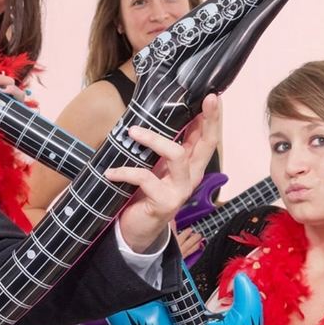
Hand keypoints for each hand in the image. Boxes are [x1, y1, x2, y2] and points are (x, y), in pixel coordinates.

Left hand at [112, 94, 220, 253]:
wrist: (136, 230)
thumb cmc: (144, 193)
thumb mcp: (155, 165)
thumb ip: (160, 146)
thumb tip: (152, 114)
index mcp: (191, 164)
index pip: (207, 136)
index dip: (212, 116)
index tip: (211, 94)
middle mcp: (191, 176)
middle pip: (207, 143)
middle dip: (208, 119)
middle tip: (204, 99)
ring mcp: (181, 190)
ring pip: (178, 154)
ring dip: (154, 140)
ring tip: (132, 132)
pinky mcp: (166, 203)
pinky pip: (146, 179)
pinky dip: (126, 172)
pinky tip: (111, 172)